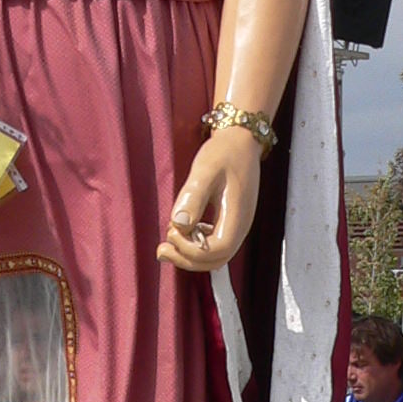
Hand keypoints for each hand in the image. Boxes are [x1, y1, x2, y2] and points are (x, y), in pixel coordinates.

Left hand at [159, 126, 262, 273]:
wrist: (240, 140)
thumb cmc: (224, 153)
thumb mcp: (205, 170)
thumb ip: (192, 196)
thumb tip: (180, 224)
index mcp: (237, 216)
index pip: (217, 252)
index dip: (191, 250)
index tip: (172, 231)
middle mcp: (240, 226)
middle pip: (216, 261)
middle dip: (187, 259)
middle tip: (162, 249)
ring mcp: (236, 225)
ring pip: (214, 257)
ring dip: (189, 256)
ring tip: (167, 242)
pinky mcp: (230, 222)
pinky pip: (214, 245)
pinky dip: (195, 246)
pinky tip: (182, 232)